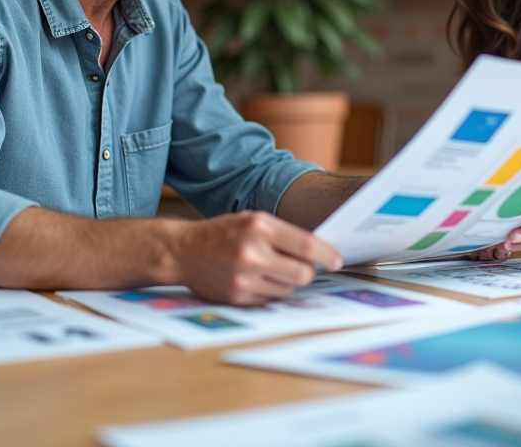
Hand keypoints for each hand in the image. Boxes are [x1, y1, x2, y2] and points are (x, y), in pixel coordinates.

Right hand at [174, 211, 342, 305]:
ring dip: (286, 281)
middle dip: (306, 271)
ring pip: (288, 288)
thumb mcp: (253, 221)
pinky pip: (270, 299)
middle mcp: (252, 254)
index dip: (326, 254)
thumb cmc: (223, 233)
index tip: (337, 260)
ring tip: (267, 269)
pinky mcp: (237, 298)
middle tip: (300, 265)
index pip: (305, 244)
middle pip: (303, 274)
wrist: (183, 251)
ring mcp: (243, 279)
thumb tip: (319, 252)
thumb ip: (283, 234)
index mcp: (258, 227)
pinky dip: (269, 291)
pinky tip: (254, 279)